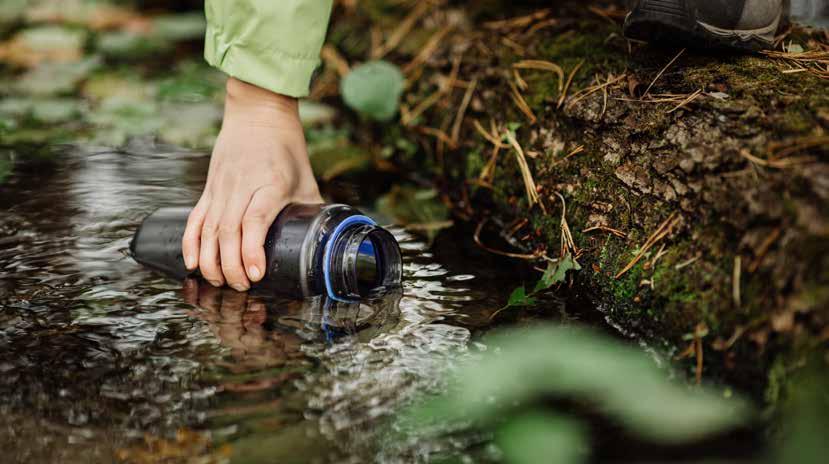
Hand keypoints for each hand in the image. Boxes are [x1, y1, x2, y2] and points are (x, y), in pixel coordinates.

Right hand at [182, 77, 321, 290]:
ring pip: (209, 229)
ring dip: (210, 260)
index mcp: (269, 183)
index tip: (256, 274)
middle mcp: (241, 186)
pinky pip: (195, 219)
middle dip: (230, 265)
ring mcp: (221, 187)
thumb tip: (322, 243)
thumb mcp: (306, 180)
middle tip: (240, 287)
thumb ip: (310, 211)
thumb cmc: (287, 149)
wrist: (258, 114)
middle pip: (228, 231)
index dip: (252, 250)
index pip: (255, 221)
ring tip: (219, 282)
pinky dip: (190, 243)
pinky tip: (192, 264)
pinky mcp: (208, 189)